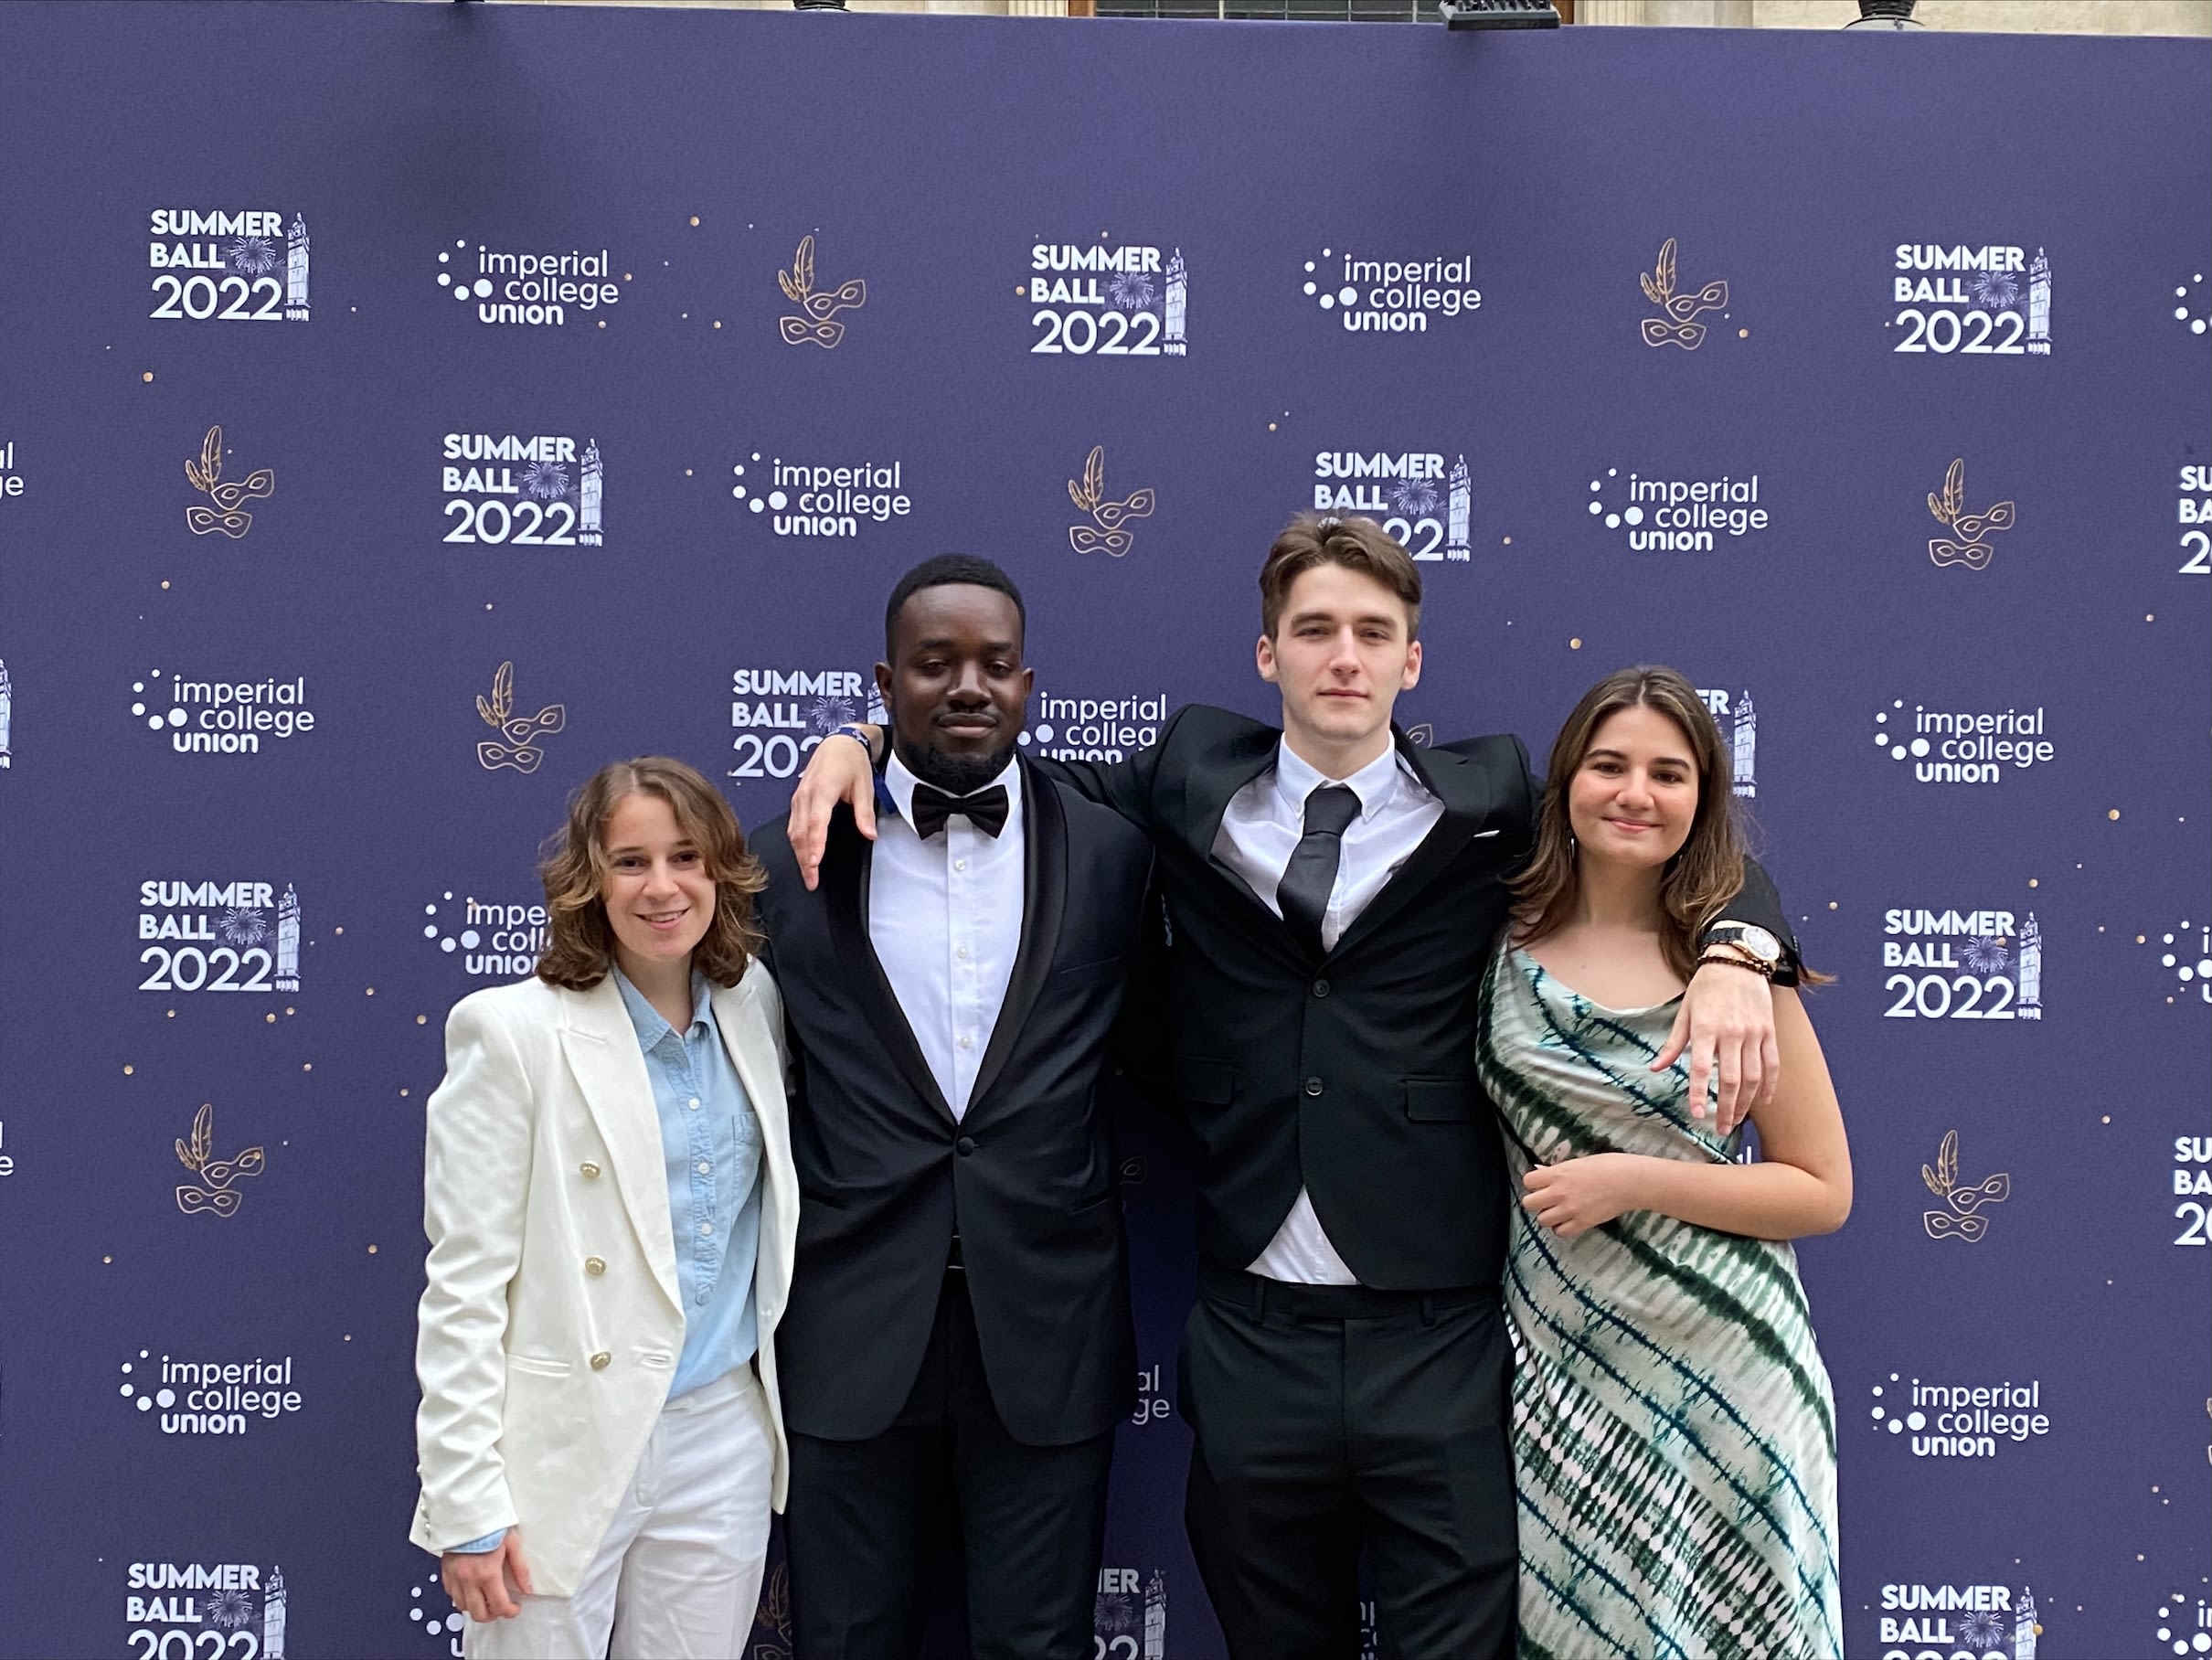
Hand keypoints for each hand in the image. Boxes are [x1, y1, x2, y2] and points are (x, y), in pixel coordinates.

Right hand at [442, 1531, 532, 1622]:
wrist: (466, 1512)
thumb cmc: (490, 1525)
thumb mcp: (512, 1544)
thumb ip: (520, 1569)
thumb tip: (527, 1587)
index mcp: (487, 1573)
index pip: (499, 1606)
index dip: (510, 1611)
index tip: (515, 1608)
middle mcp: (468, 1580)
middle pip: (479, 1614)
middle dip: (493, 1614)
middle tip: (501, 1606)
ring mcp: (455, 1578)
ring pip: (463, 1607)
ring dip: (476, 1607)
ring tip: (486, 1598)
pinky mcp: (445, 1573)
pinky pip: (452, 1595)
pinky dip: (462, 1597)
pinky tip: (471, 1589)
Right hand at [787, 727, 880, 889]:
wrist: (839, 743)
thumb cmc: (851, 762)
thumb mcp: (864, 786)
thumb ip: (864, 813)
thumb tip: (870, 835)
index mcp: (823, 790)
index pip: (816, 823)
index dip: (815, 844)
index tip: (814, 863)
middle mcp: (806, 795)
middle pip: (800, 832)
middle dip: (804, 859)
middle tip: (811, 881)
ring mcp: (798, 798)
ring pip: (793, 831)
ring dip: (799, 854)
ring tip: (807, 875)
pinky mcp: (797, 800)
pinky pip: (792, 825)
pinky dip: (796, 843)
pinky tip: (802, 856)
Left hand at [1521, 1153, 1640, 1238]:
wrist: (1630, 1181)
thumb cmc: (1609, 1165)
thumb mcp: (1579, 1162)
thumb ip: (1559, 1170)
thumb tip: (1543, 1172)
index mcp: (1558, 1173)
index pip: (1528, 1181)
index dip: (1533, 1183)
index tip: (1541, 1184)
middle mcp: (1560, 1192)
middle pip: (1529, 1203)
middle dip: (1536, 1202)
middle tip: (1547, 1200)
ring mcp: (1570, 1209)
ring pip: (1542, 1220)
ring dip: (1548, 1216)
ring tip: (1558, 1212)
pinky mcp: (1582, 1223)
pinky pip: (1560, 1232)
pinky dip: (1561, 1228)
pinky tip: (1568, 1221)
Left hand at [1653, 958, 1778, 1133]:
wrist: (1737, 961)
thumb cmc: (1706, 987)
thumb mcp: (1684, 1012)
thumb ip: (1673, 1043)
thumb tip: (1655, 1068)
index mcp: (1705, 1028)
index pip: (1701, 1068)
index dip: (1699, 1093)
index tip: (1697, 1114)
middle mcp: (1731, 1033)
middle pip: (1730, 1079)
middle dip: (1725, 1108)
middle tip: (1720, 1129)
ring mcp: (1753, 1033)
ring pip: (1752, 1077)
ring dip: (1745, 1103)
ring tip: (1736, 1120)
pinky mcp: (1768, 1032)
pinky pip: (1771, 1064)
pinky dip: (1768, 1086)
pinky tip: (1762, 1102)